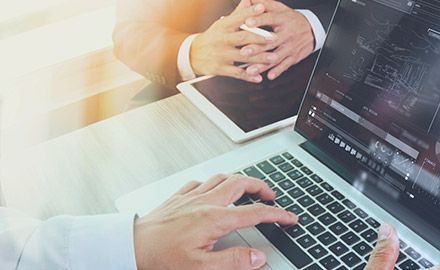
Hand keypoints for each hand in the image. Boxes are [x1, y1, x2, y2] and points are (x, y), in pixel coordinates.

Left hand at [133, 174, 297, 269]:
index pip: (255, 213)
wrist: (128, 247)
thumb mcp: (201, 267)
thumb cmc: (159, 258)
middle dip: (261, 187)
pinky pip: (199, 182)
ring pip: (222, 177)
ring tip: (248, 188)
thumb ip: (234, 262)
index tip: (290, 218)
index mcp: (214, 219)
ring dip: (240, 180)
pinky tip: (213, 190)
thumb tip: (258, 258)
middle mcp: (204, 202)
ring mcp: (190, 197)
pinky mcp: (176, 198)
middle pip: (241, 183)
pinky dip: (213, 183)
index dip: (277, 215)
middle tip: (271, 197)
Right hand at [190, 2, 279, 82]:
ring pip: (242, 56)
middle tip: (274, 39)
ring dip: (259, 58)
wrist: (192, 54)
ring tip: (273, 59)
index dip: (250, 12)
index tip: (262, 8)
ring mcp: (221, 54)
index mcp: (224, 27)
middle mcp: (222, 40)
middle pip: (242, 38)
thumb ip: (237, 14)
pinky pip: (236, 73)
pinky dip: (248, 76)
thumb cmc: (212, 38)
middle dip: (259, 38)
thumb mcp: (222, 24)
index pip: (238, 18)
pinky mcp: (220, 68)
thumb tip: (249, 0)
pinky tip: (258, 77)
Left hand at [240, 0, 315, 79]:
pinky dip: (278, 71)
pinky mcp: (294, 57)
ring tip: (251, 70)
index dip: (259, 20)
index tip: (247, 22)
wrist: (312, 30)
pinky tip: (269, 76)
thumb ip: (264, 4)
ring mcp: (291, 47)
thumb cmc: (291, 19)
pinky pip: (285, 65)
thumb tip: (249, 0)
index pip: (270, 18)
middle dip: (257, 47)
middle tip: (244, 51)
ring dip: (263, 64)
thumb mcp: (280, 8)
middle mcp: (287, 34)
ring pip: (276, 56)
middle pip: (271, 41)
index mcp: (283, 19)